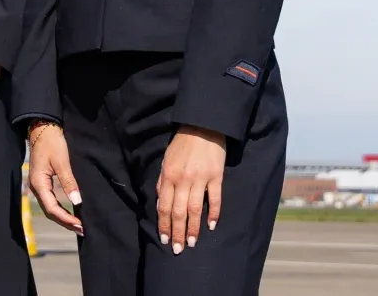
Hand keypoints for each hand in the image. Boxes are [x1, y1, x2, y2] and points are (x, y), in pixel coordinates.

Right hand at [28, 122, 83, 234]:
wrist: (42, 127)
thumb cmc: (52, 142)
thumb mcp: (62, 161)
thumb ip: (68, 182)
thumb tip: (77, 201)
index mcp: (38, 183)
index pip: (52, 208)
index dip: (66, 219)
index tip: (80, 225)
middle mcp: (36, 187)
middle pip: (49, 211)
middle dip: (65, 222)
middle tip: (82, 230)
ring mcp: (38, 184)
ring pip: (49, 207)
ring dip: (63, 217)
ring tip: (78, 225)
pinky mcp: (42, 181)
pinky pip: (50, 200)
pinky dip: (60, 209)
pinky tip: (70, 212)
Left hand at [156, 125, 225, 252]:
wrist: (201, 127)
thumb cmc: (181, 145)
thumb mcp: (166, 161)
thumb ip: (163, 183)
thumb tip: (161, 204)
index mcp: (168, 175)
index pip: (165, 206)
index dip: (164, 224)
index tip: (165, 239)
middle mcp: (183, 179)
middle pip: (179, 212)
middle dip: (178, 232)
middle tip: (178, 249)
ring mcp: (200, 179)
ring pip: (195, 209)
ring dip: (193, 228)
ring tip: (191, 243)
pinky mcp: (216, 177)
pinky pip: (215, 199)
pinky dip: (213, 214)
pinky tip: (211, 226)